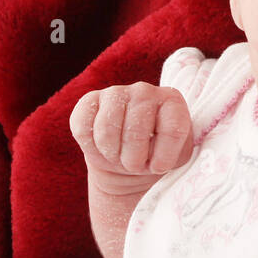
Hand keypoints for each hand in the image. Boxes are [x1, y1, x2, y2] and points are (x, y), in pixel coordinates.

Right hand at [69, 82, 194, 194]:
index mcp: (173, 102)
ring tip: (120, 157)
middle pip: (136, 132)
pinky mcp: (89, 101)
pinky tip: (102, 148)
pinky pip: (83, 128)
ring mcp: (116, 92)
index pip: (173, 130)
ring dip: (112, 155)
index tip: (159, 166)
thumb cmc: (156, 157)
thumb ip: (173, 155)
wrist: (128, 159)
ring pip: (106, 131)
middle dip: (133, 160)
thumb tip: (159, 162)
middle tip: (135, 165)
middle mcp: (146, 91)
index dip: (163, 158)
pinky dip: (91, 148)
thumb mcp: (174, 159)